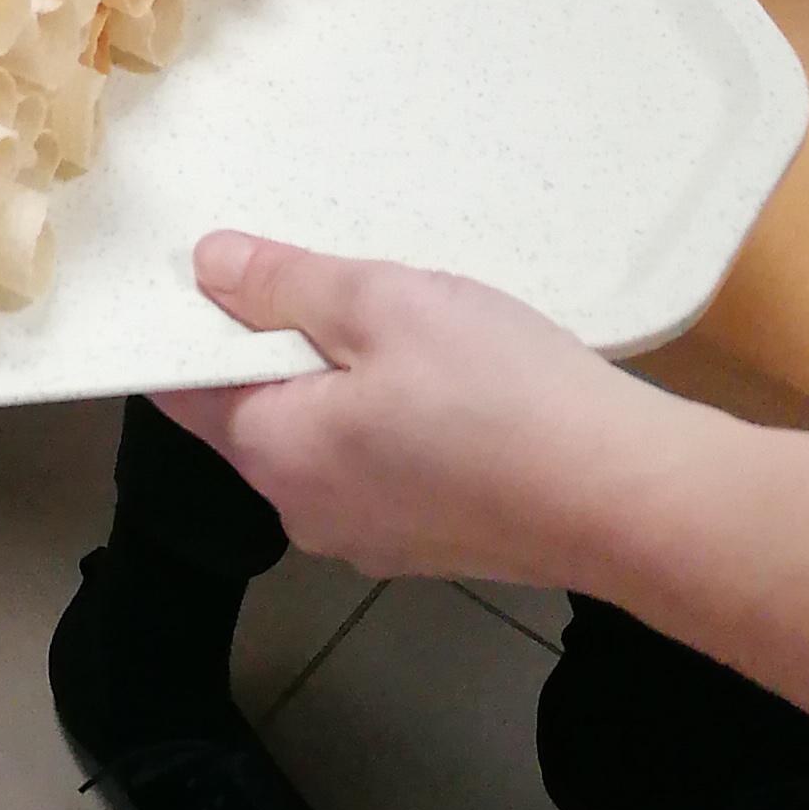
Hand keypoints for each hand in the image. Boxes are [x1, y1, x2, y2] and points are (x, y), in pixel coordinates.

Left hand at [149, 230, 662, 588]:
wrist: (626, 498)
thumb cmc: (498, 396)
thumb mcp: (380, 304)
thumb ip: (283, 285)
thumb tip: (206, 267)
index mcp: (274, 454)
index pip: (183, 389)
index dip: (189, 325)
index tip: (217, 269)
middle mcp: (305, 511)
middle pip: (253, 412)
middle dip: (276, 345)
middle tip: (332, 277)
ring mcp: (371, 537)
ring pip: (322, 437)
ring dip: (342, 378)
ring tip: (399, 320)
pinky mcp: (431, 542)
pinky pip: (378, 464)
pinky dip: (390, 416)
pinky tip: (446, 377)